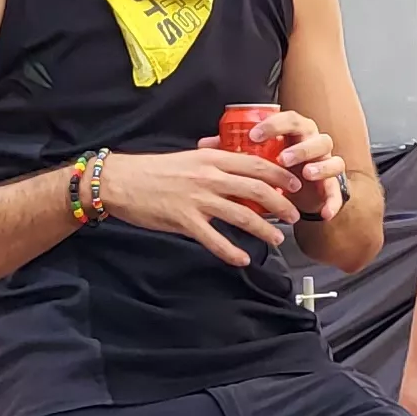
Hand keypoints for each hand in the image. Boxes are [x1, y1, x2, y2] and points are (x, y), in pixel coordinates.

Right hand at [100, 148, 298, 265]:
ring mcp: (197, 200)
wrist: (120, 182)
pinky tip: (243, 259)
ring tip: (277, 239)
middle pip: (256, 190)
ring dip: (263, 230)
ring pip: (241, 216)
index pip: (256, 165)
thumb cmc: (153, 170)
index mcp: (211, 159)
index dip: (280, 176)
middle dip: (281, 205)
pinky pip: (214, 239)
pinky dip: (231, 251)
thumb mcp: (187, 157)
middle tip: (294, 216)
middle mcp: (209, 177)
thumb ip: (211, 158)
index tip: (296, 185)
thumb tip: (231, 156)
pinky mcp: (184, 220)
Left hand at [200, 108, 347, 219]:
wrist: (299, 187)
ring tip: (307, 174)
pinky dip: (333, 202)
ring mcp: (325, 164)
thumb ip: (234, 148)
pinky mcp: (332, 186)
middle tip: (283, 158)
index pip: (289, 119)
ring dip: (320, 167)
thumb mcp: (255, 156)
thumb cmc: (275, 165)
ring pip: (332, 159)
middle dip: (300, 147)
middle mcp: (313, 144)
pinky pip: (337, 192)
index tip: (254, 135)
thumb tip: (205, 143)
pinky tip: (325, 212)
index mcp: (295, 132)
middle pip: (315, 137)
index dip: (273, 125)